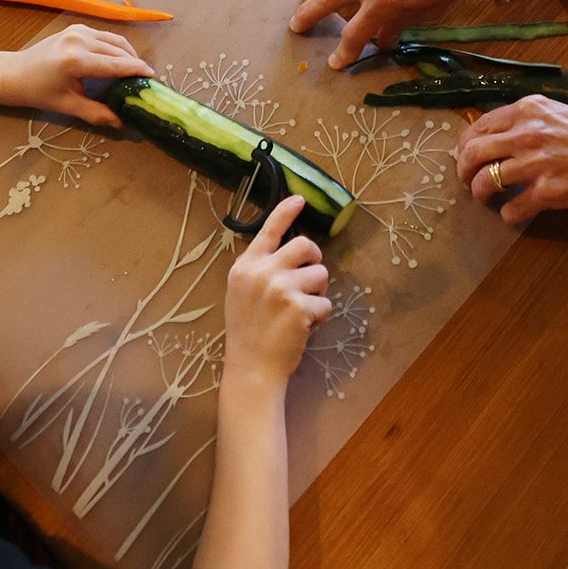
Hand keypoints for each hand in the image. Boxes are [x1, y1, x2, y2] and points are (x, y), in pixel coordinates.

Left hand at [2, 24, 151, 126]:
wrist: (15, 73)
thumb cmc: (39, 92)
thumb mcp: (68, 105)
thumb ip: (96, 113)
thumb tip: (121, 123)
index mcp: (76, 60)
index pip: (115, 64)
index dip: (136, 70)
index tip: (153, 77)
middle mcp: (79, 40)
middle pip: (119, 50)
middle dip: (135, 63)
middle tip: (145, 80)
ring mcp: (78, 31)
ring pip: (114, 40)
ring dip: (128, 54)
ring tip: (135, 70)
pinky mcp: (77, 28)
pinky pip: (105, 36)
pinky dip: (115, 47)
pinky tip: (119, 60)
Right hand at [223, 195, 332, 380]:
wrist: (251, 368)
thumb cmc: (249, 332)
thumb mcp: (242, 293)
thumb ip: (260, 270)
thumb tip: (291, 252)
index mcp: (245, 267)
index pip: (268, 230)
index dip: (286, 211)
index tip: (300, 199)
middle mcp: (261, 272)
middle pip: (305, 245)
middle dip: (315, 259)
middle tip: (310, 277)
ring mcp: (280, 288)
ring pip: (321, 274)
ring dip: (318, 293)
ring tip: (301, 311)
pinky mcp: (299, 307)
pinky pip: (325, 303)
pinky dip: (320, 317)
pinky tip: (304, 328)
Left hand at [457, 99, 567, 228]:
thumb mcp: (560, 110)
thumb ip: (530, 118)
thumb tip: (501, 131)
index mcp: (528, 110)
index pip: (479, 126)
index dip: (465, 144)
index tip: (465, 155)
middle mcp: (525, 134)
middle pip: (473, 153)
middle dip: (462, 169)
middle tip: (466, 179)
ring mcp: (534, 165)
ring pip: (484, 183)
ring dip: (479, 193)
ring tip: (485, 197)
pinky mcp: (545, 193)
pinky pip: (510, 209)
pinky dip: (507, 214)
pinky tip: (513, 211)